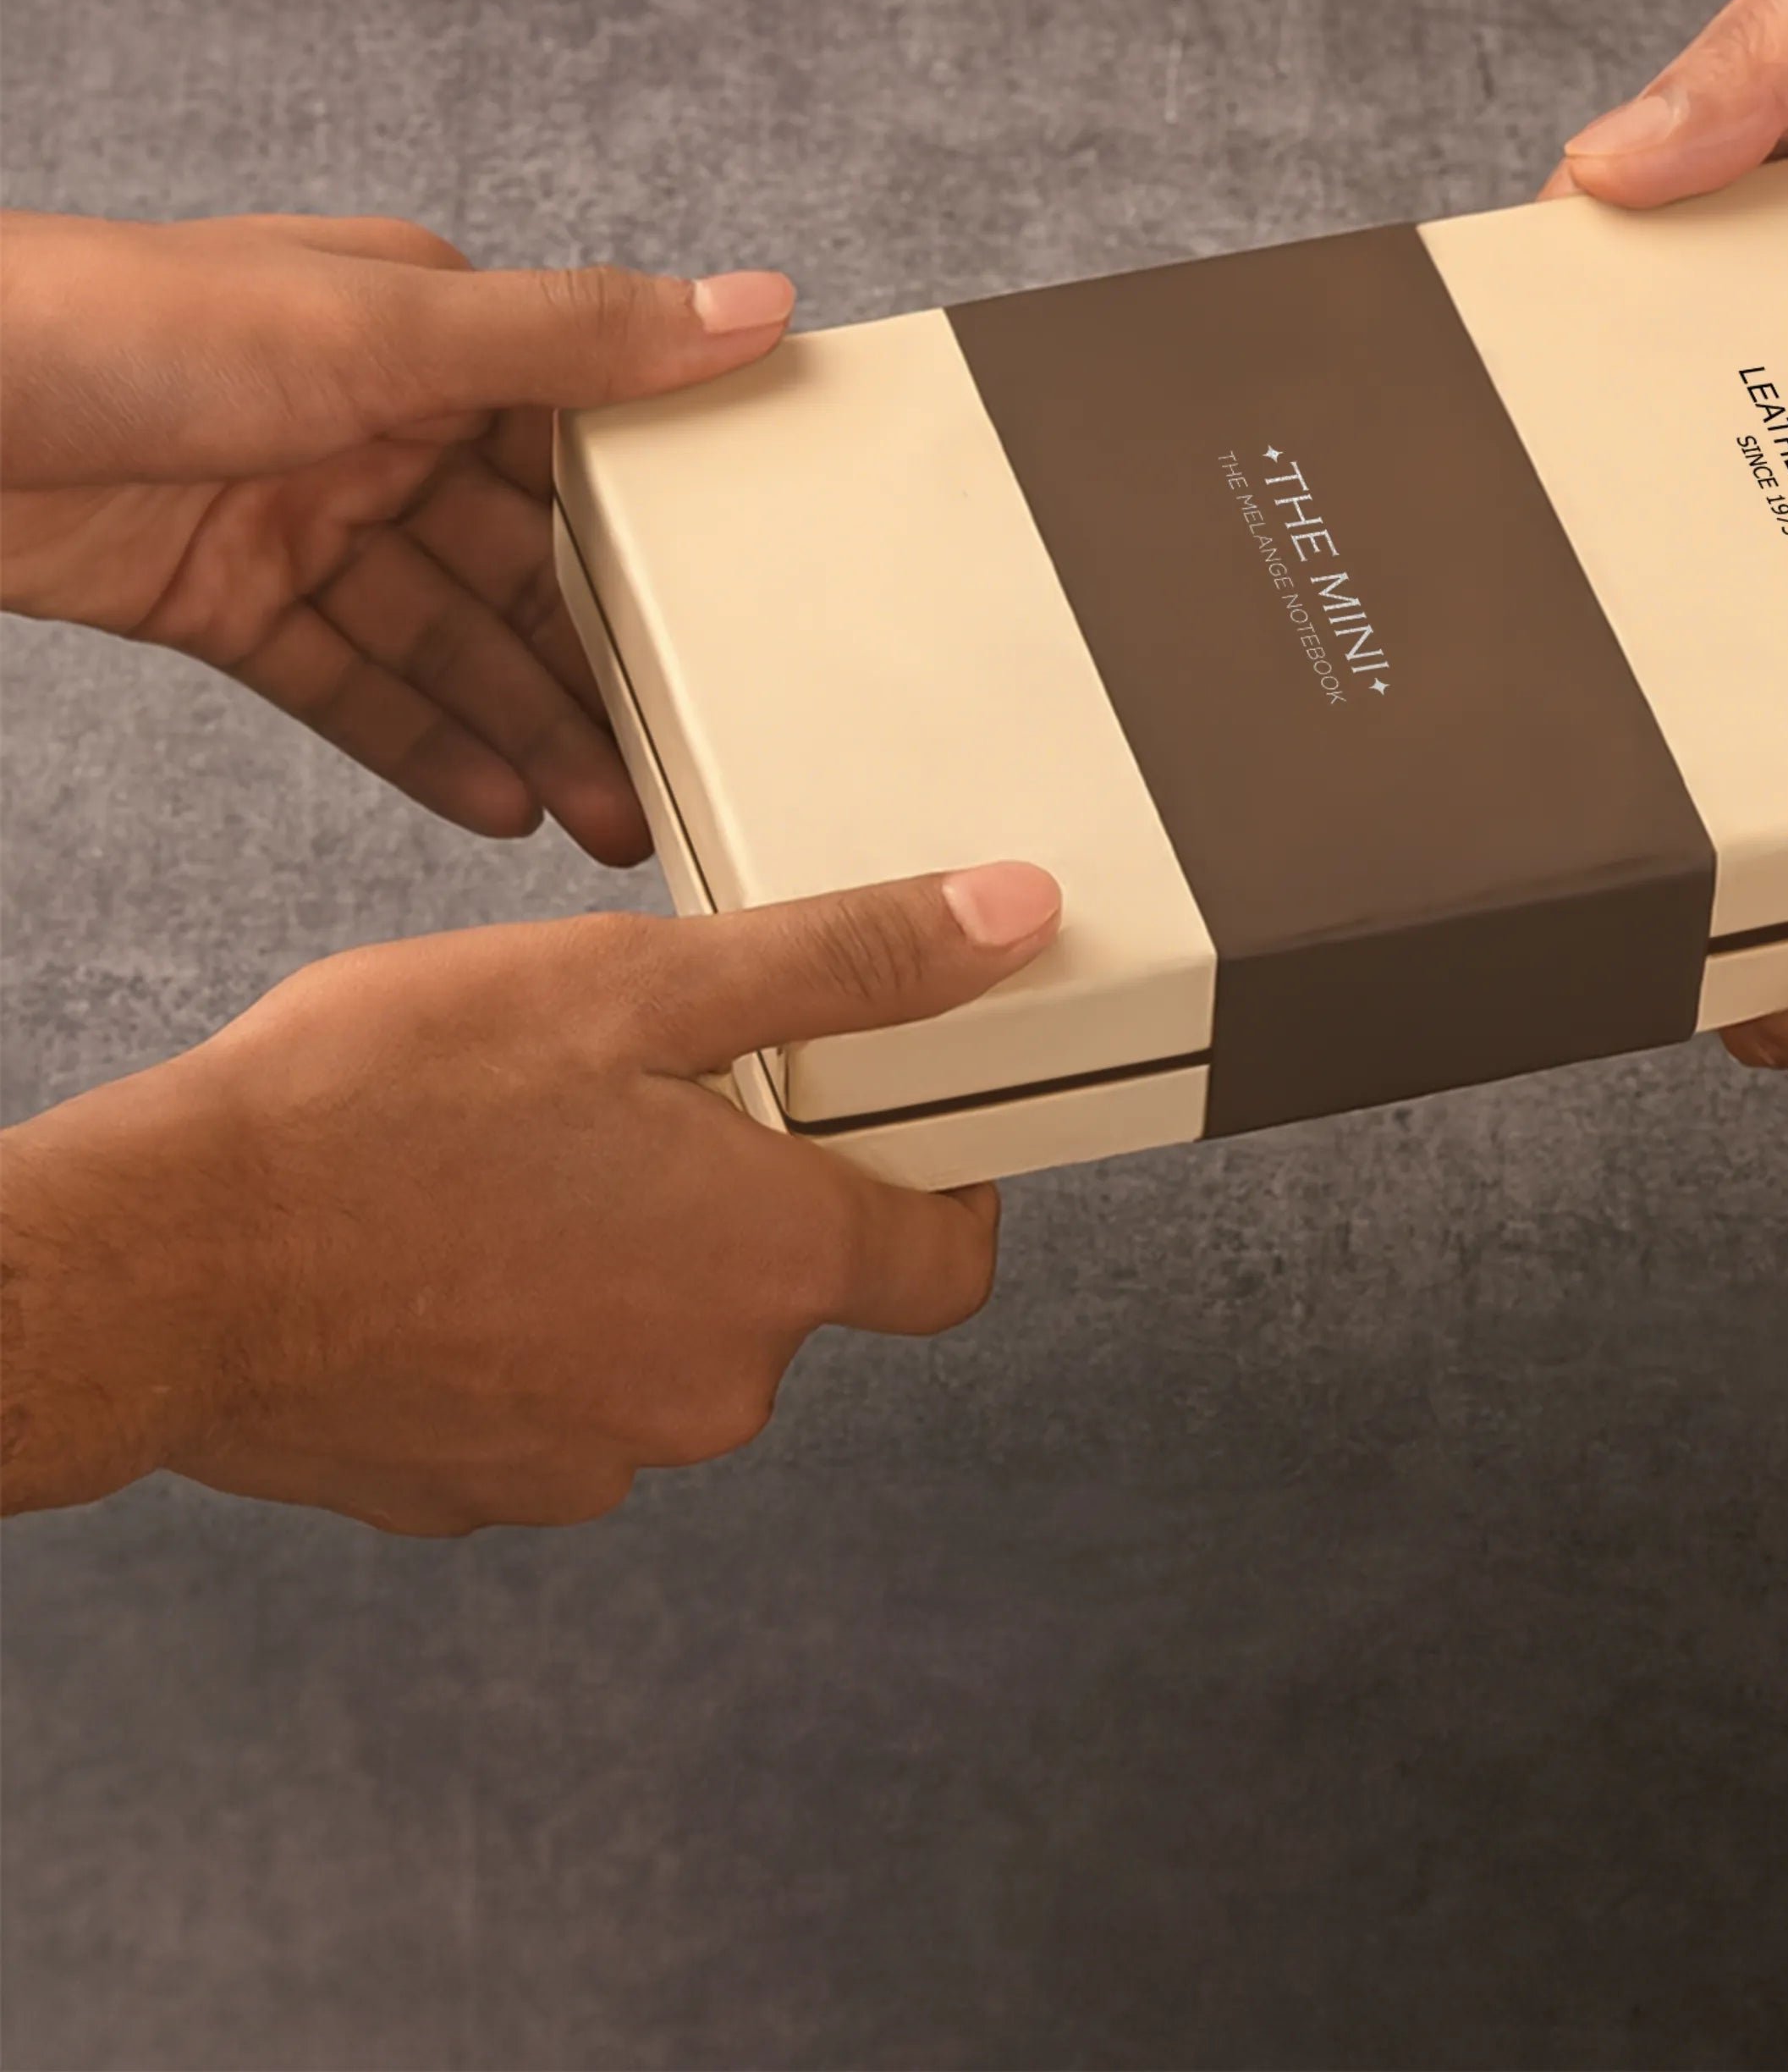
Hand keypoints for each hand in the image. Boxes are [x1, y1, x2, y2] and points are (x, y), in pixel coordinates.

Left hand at [0, 209, 798, 861]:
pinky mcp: (223, 600)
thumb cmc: (115, 325)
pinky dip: (419, 747)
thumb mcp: (382, 329)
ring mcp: (296, 514)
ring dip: (525, 728)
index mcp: (426, 333)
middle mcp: (370, 419)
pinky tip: (496, 807)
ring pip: (442, 641)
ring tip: (606, 818)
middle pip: (518, 566)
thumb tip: (752, 304)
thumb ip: (575, 341)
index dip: (659, 541)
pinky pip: (348, 686)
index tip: (741, 620)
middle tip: (678, 764)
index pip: (580, 447)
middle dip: (598, 668)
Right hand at [0, 860, 1062, 1531]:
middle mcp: (708, 1388)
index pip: (950, 1262)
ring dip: (627, 1260)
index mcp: (772, 1262)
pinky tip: (450, 1250)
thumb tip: (1004, 922)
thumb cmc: (377, 1113)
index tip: (888, 1132)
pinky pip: (560, 1393)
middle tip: (629, 1104)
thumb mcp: (638, 983)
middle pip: (792, 1288)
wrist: (160, 1260)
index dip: (938, 1188)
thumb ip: (845, 962)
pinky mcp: (486, 1488)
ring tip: (514, 1168)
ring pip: (666, 1338)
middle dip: (740, 1196)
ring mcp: (594, 1457)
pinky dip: (532, 1327)